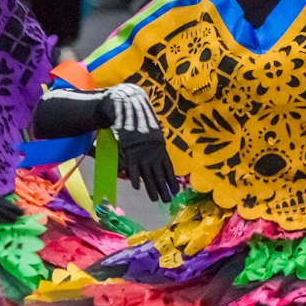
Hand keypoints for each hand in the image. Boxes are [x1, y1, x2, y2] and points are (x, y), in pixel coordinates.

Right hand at [104, 83, 177, 202]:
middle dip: (164, 188)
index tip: (177, 191)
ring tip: (156, 199)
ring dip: (151, 187)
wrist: (129, 104)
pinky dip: (135, 177)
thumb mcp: (151, 132)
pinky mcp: (129, 149)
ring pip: (148, 173)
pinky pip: (133, 166)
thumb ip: (153, 146)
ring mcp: (142, 151)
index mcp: (160, 146)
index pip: (168, 167)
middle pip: (160, 173)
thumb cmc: (140, 120)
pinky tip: (138, 187)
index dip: (172, 179)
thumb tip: (158, 158)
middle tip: (168, 201)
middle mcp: (153, 150)